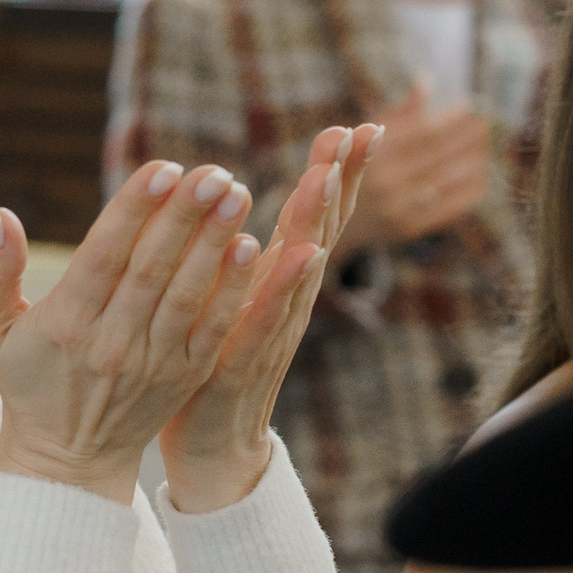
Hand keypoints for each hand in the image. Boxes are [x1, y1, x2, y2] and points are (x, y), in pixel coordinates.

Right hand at [0, 157, 266, 504]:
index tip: (162, 170)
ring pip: (187, 293)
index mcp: (64, 324)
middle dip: (184, 216)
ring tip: (236, 195)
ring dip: (214, 242)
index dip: (134, 211)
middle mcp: (110, 344)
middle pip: (152, 269)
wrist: (69, 459)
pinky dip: (232, 290)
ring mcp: (151, 363)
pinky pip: (212, 328)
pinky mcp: (183, 377)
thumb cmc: (28, 381)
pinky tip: (250, 249)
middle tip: (212, 172)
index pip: (103, 256)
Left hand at [162, 124, 380, 511]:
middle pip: (323, 232)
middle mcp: (289, 303)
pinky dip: (287, 287)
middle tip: (358, 130)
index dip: (338, 175)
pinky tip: (306, 256)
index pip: (316, 218)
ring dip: (316, 220)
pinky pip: (269, 320)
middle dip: (340, 181)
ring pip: (302, 269)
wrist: (214, 447)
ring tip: (327, 175)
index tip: (358, 125)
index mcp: (280, 282)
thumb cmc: (216, 366)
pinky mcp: (244, 362)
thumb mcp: (231, 300)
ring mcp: (272, 333)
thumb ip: (241, 253)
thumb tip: (237, 200)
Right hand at [336, 86, 489, 250]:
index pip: (422, 133)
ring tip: (487, 146)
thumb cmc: (356, 168)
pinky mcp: (407, 229)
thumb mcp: (364, 136)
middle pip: (437, 154)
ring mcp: (396, 208)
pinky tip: (480, 175)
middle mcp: (382, 182)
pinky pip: (448, 207)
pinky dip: (468, 190)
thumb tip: (425, 81)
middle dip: (467, 136)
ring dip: (472, 161)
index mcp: (371, 154)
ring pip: (447, 179)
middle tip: (488, 123)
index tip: (471, 105)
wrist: (330, 221)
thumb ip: (396, 112)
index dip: (450, 119)